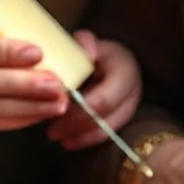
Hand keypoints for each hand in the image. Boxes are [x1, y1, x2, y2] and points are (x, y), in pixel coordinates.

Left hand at [46, 34, 141, 149]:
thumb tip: (88, 54)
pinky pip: (107, 135)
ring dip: (80, 137)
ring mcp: (131, 107)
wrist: (110, 59)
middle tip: (50, 131)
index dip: (78, 110)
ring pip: (107, 131)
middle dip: (76, 126)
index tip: (55, 111)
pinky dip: (86, 140)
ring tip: (56, 137)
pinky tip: (68, 141)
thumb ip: (85, 43)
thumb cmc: (93, 51)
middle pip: (104, 118)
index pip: (102, 100)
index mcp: (125, 70)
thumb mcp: (88, 42)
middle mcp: (133, 91)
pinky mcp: (124, 119)